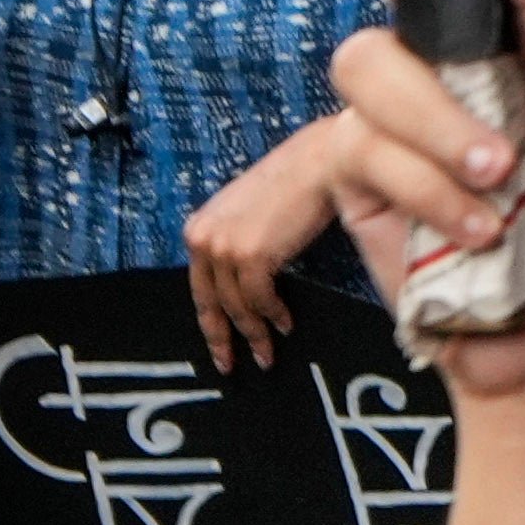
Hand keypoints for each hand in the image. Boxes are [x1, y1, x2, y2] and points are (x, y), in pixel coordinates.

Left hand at [182, 125, 345, 369]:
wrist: (324, 161)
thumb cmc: (299, 182)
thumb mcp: (253, 214)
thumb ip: (240, 242)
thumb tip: (249, 282)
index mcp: (200, 227)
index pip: (200, 286)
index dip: (211, 320)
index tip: (220, 345)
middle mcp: (204, 237)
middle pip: (210, 302)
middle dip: (222, 338)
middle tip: (231, 364)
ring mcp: (224, 246)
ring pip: (236, 306)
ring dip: (255, 333)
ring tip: (269, 351)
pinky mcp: (250, 254)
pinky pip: (259, 300)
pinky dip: (272, 316)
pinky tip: (285, 324)